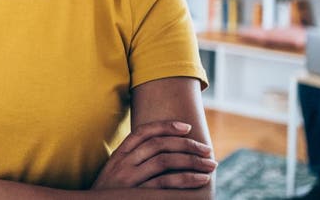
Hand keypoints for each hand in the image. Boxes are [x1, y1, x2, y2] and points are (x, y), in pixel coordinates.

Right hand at [91, 120, 215, 189]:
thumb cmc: (109, 194)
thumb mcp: (114, 173)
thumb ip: (131, 161)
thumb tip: (161, 151)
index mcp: (119, 155)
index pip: (143, 132)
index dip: (166, 126)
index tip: (186, 127)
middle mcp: (124, 164)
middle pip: (158, 145)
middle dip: (186, 144)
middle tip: (207, 149)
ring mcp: (130, 180)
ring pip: (164, 161)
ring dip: (191, 160)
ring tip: (210, 164)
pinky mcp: (138, 195)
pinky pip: (165, 184)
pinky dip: (186, 179)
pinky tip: (200, 179)